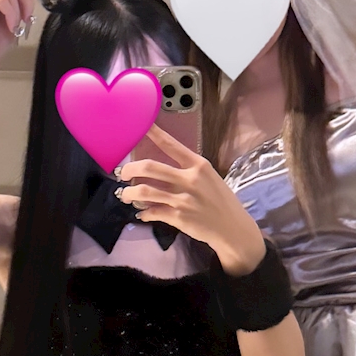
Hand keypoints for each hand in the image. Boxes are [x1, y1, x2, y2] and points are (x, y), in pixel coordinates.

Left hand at [116, 122, 265, 274]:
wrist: (233, 228)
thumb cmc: (220, 201)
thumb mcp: (209, 178)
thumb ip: (187, 171)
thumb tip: (160, 168)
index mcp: (198, 165)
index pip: (171, 145)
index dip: (153, 134)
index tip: (141, 126)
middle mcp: (189, 179)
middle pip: (149, 167)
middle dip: (130, 169)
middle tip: (122, 173)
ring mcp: (183, 199)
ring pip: (144, 191)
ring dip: (129, 193)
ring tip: (126, 195)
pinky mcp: (178, 217)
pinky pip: (151, 212)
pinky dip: (143, 213)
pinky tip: (142, 213)